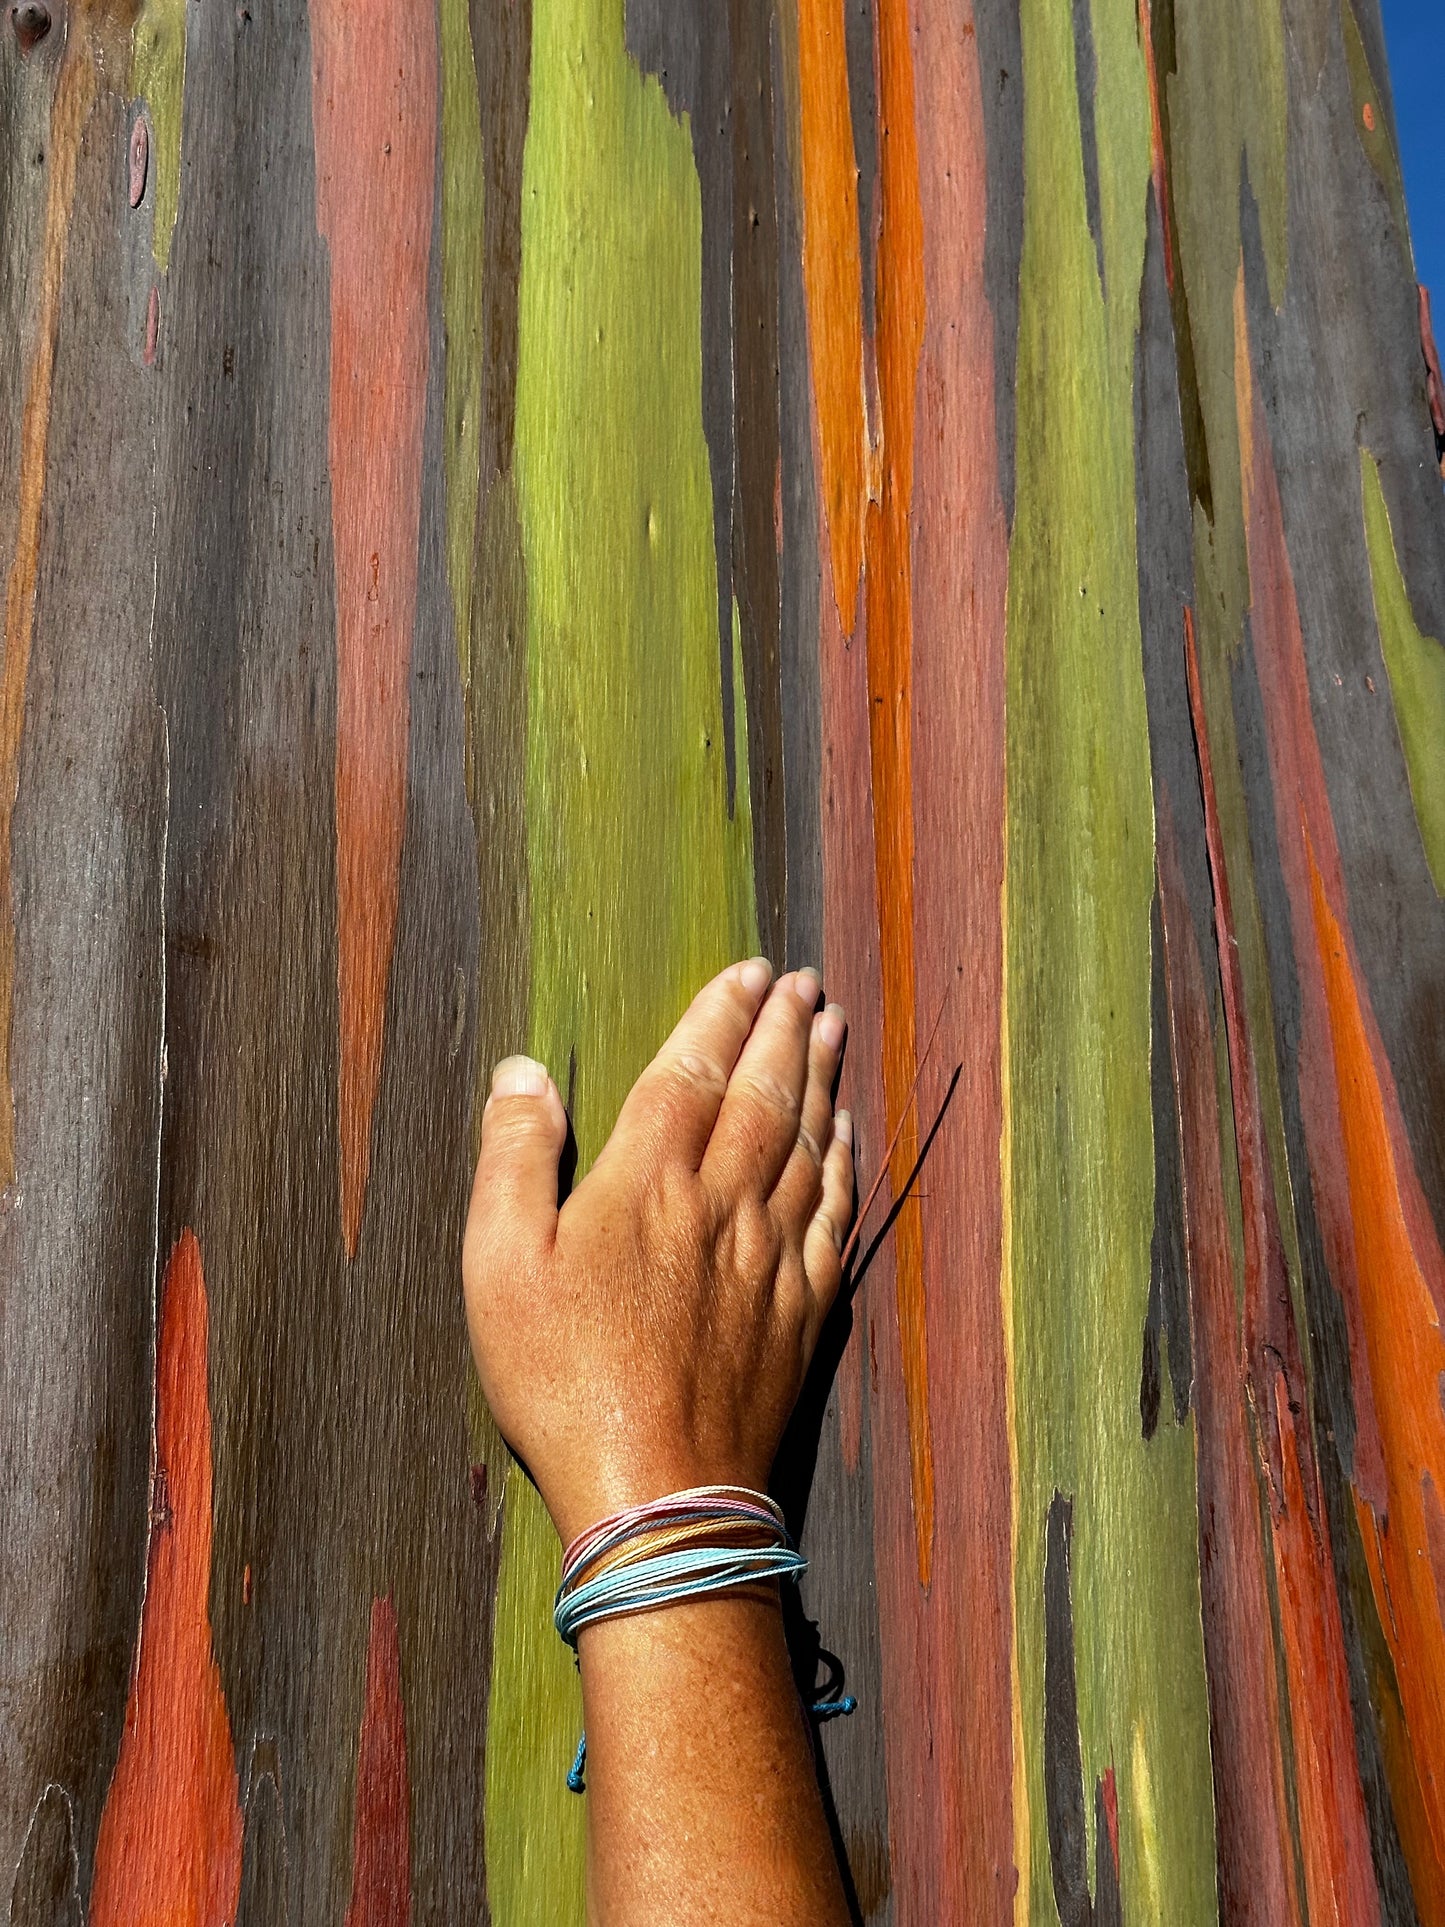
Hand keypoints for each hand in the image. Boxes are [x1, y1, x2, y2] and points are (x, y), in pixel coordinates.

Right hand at [461, 958, 853, 1545]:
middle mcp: (722, 1206)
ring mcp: (771, 1259)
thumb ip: (513, 1161)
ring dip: (822, 1079)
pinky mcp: (800, 1313)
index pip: (692, 1071)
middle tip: (804, 982)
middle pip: (764, 1094)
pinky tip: (846, 1140)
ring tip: (833, 1029)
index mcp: (647, 1184)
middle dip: (784, 1028)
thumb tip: (521, 1072)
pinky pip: (834, 1217)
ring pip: (808, 1145)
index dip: (721, 1015)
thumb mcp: (500, 1269)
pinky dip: (844, 1165)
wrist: (659, 1494)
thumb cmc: (563, 1383)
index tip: (749, 971)